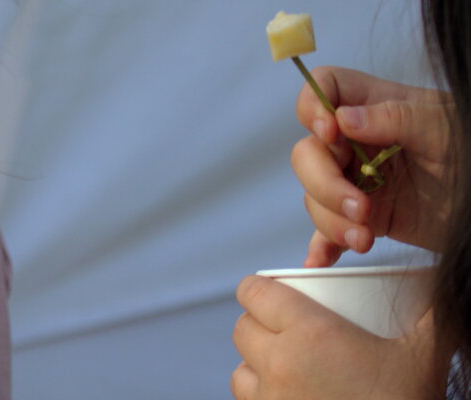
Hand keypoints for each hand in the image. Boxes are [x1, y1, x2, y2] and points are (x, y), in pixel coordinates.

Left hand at [232, 275, 437, 398]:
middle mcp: (278, 366)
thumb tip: (433, 284)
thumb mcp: (425, 356)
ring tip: (284, 368)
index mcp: (308, 334)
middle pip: (242, 330)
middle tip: (286, 331)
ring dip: (254, 367)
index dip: (260, 289)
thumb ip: (429, 316)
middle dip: (259, 325)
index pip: (253, 292)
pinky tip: (288, 398)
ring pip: (239, 373)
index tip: (273, 293)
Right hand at [291, 67, 450, 265]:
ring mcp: (359, 180)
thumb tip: (343, 118)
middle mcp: (359, 142)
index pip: (325, 88)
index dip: (313, 106)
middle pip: (309, 151)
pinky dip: (323, 243)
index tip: (330, 134)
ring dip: (331, 218)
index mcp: (376, 106)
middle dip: (324, 182)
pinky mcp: (366, 216)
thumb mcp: (444, 129)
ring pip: (314, 193)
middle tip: (360, 207)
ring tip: (364, 237)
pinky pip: (330, 228)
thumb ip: (396, 117)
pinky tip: (321, 258)